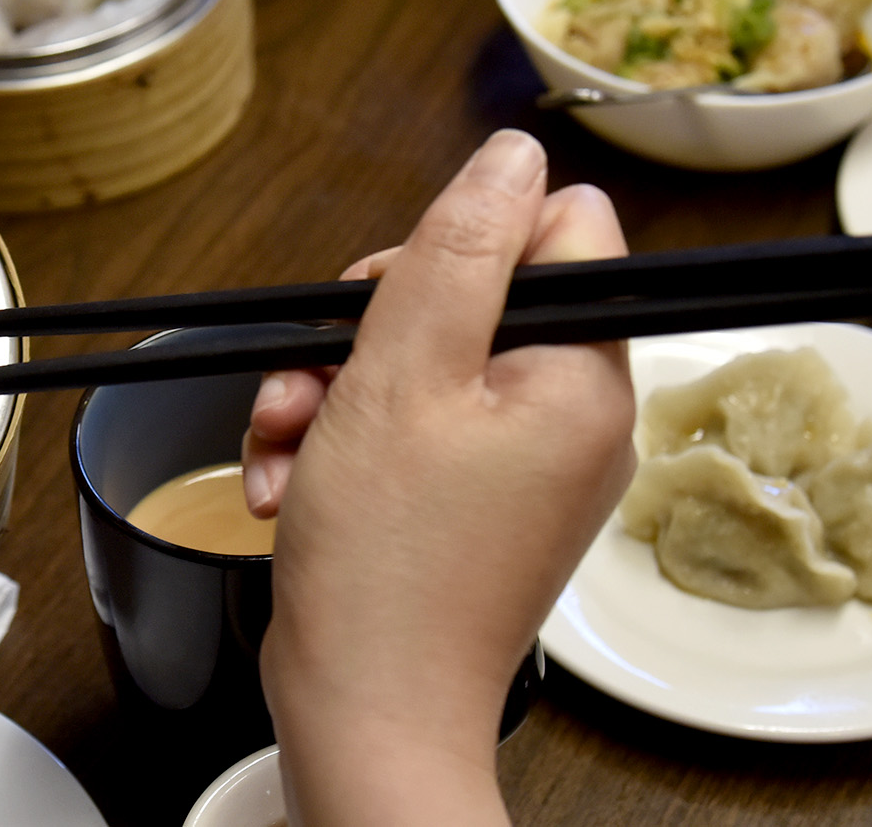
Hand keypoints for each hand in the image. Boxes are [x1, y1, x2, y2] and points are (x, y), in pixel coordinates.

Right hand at [246, 130, 636, 826]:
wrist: (363, 716)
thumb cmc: (386, 565)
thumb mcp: (404, 372)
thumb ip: (458, 251)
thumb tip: (513, 154)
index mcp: (584, 376)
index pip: (557, 230)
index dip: (461, 244)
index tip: (396, 296)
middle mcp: (571, 418)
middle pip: (472, 295)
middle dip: (368, 328)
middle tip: (320, 378)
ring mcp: (524, 468)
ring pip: (420, 363)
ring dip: (332, 390)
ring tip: (287, 444)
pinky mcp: (474, 505)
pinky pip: (406, 430)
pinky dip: (338, 444)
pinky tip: (288, 483)